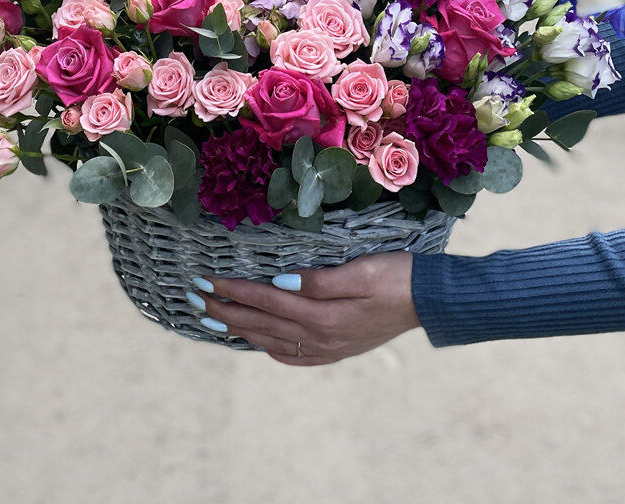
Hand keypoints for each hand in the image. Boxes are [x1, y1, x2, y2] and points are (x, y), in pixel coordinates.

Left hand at [192, 251, 419, 365]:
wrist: (430, 301)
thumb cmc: (397, 276)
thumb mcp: (361, 270)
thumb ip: (320, 280)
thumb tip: (279, 283)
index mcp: (324, 315)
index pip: (266, 300)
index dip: (234, 290)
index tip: (207, 279)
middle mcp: (321, 337)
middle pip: (261, 324)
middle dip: (225, 310)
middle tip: (195, 297)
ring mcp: (328, 348)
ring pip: (272, 340)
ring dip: (239, 329)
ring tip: (212, 318)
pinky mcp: (338, 349)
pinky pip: (295, 355)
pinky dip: (270, 348)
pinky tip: (260, 343)